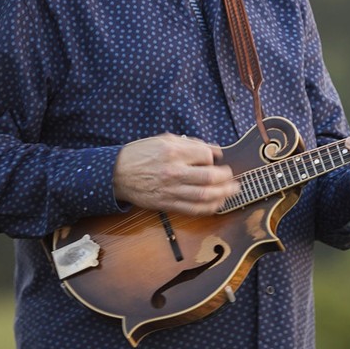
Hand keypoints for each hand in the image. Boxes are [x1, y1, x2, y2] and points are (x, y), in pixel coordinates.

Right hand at [112, 134, 238, 215]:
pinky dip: (209, 207)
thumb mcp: (164, 139)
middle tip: (233, 177)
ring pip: (204, 195)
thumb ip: (191, 144)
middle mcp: (173, 171)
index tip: (217, 158)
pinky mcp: (167, 203)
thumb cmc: (141, 154)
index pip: (205, 155)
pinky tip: (218, 203)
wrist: (116, 174)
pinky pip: (193, 209)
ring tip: (232, 191)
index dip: (215, 157)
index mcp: (172, 151)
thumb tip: (215, 151)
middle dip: (226, 178)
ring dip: (223, 194)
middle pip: (209, 177)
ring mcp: (170, 190)